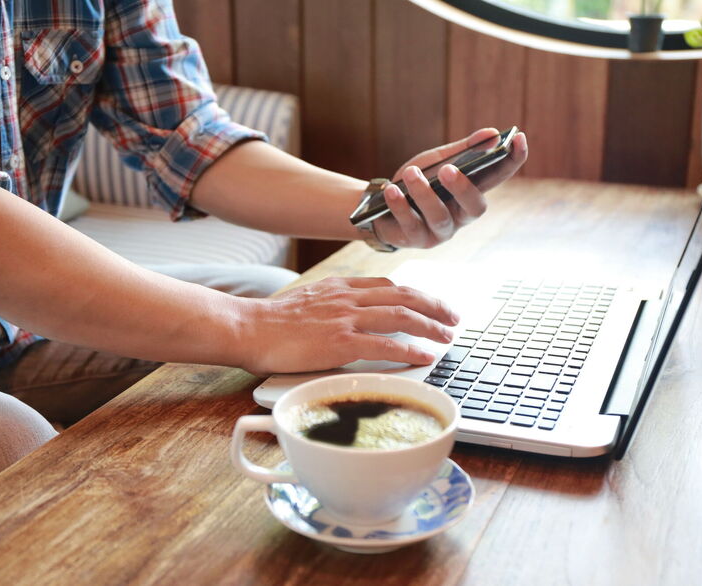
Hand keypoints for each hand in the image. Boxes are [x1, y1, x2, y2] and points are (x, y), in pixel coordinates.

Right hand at [233, 277, 459, 373]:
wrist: (248, 328)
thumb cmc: (272, 322)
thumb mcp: (309, 302)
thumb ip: (334, 306)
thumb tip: (353, 320)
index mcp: (340, 286)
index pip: (388, 285)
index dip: (415, 294)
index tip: (431, 303)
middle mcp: (347, 297)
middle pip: (403, 295)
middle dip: (433, 305)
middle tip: (452, 317)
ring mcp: (345, 318)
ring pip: (400, 316)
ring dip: (430, 326)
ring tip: (446, 336)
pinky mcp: (340, 342)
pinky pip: (385, 345)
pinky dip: (410, 350)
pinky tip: (424, 356)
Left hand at [372, 128, 527, 248]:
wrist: (379, 205)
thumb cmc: (415, 182)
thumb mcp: (437, 162)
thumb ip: (463, 151)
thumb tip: (491, 134)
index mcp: (470, 193)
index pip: (498, 177)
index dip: (512, 160)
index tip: (519, 138)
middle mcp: (460, 216)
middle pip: (474, 208)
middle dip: (463, 188)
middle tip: (448, 169)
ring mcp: (440, 231)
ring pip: (439, 217)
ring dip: (424, 194)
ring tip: (410, 173)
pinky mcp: (416, 240)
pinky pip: (411, 224)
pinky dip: (400, 205)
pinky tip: (392, 190)